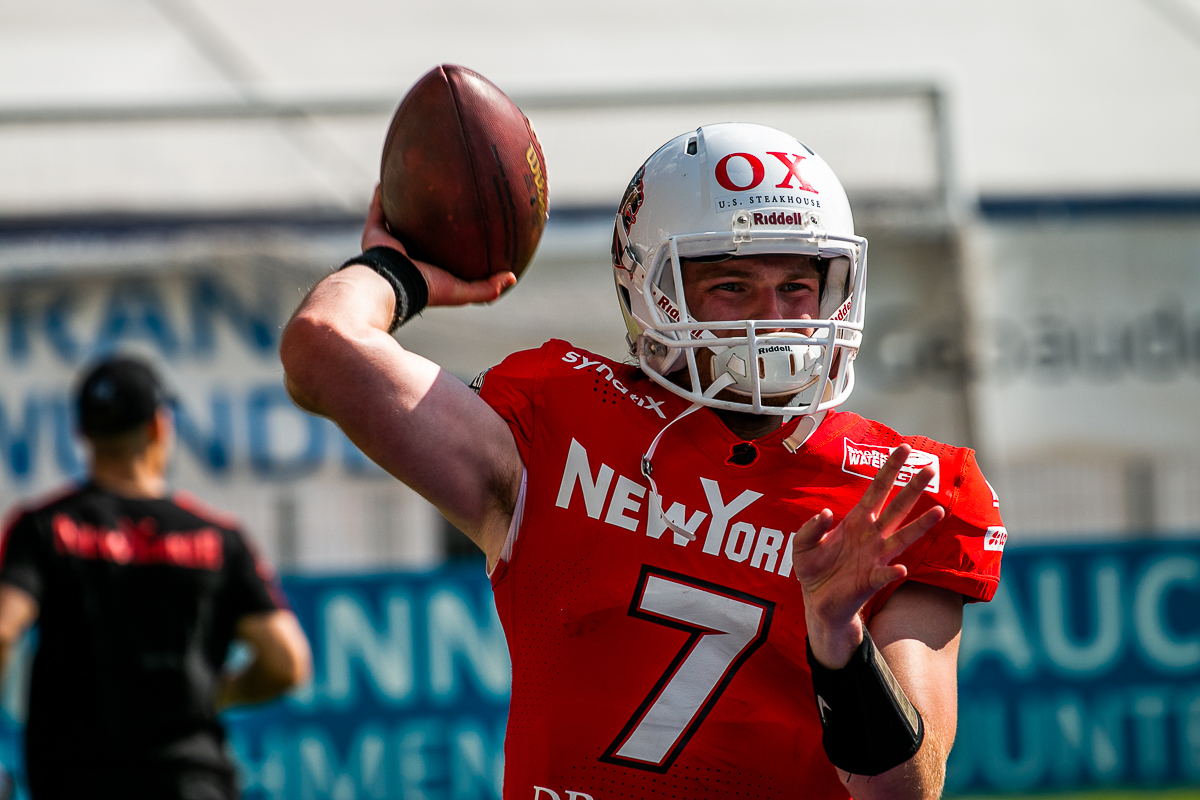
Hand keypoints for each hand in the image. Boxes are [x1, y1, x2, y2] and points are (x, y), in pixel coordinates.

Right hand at [362, 185, 516, 305]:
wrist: (392, 285)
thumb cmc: (426, 289)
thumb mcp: (462, 291)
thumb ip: (487, 287)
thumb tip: (512, 277)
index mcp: (425, 267)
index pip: (440, 251)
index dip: (451, 238)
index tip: (466, 221)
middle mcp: (406, 253)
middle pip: (419, 231)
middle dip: (429, 216)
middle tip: (444, 196)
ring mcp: (389, 242)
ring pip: (396, 218)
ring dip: (403, 203)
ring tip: (414, 182)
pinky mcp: (373, 233)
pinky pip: (378, 209)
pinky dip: (381, 195)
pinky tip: (388, 178)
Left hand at [791, 444, 944, 667]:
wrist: (817, 601)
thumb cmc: (814, 568)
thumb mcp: (802, 544)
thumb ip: (811, 527)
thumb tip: (826, 513)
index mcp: (857, 520)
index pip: (877, 489)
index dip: (890, 469)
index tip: (905, 448)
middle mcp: (872, 536)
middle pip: (897, 507)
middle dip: (913, 488)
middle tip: (930, 469)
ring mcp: (875, 557)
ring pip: (902, 537)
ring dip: (920, 525)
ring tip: (938, 511)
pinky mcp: (871, 581)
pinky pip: (884, 575)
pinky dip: (891, 572)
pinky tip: (899, 568)